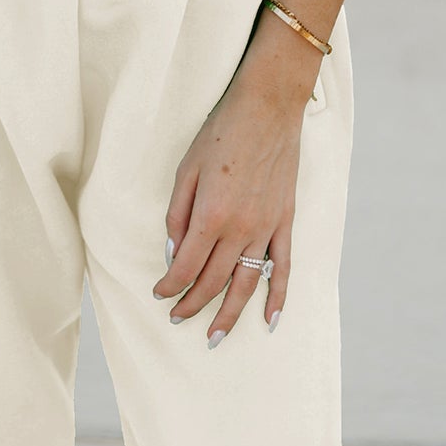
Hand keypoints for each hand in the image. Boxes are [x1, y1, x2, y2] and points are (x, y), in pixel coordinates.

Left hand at [150, 70, 307, 344]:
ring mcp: (266, 227)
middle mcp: (240, 228)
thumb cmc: (221, 132)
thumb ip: (177, 213)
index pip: (186, 267)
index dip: (170, 286)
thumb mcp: (186, 168)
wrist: (268, 107)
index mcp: (211, 215)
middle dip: (193, 305)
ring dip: (230, 315)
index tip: (159, 294)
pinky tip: (270, 321)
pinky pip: (283, 267)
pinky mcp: (285, 221)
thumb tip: (174, 252)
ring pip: (246, 284)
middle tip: (177, 318)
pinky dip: (277, 297)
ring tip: (215, 337)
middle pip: (213, 281)